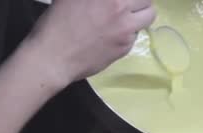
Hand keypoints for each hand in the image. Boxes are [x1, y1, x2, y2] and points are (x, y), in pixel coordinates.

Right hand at [26, 0, 156, 85]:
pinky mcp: (126, 46)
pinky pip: (136, 35)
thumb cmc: (56, 21)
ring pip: (149, 17)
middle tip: (127, 6)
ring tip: (126, 19)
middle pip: (146, 0)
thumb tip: (103, 1)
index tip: (123, 2)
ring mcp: (126, 28)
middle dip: (139, 1)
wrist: (54, 56)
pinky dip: (128, 34)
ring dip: (141, 15)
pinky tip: (111, 36)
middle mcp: (120, 6)